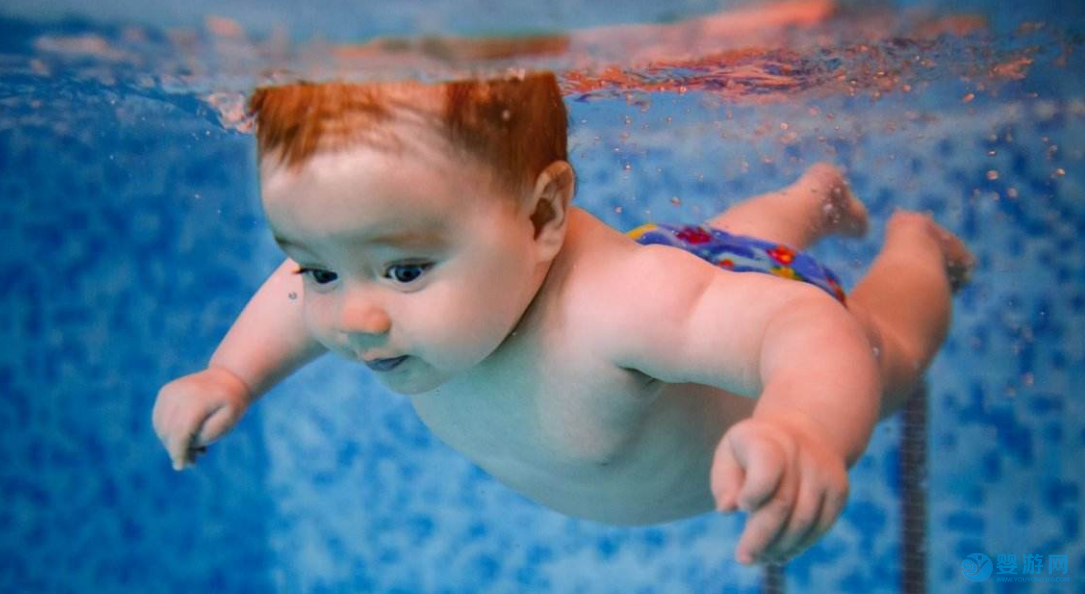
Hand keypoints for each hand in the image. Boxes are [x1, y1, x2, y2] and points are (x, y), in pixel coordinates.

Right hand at [152, 366, 252, 470]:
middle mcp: (178, 393)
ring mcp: (169, 391)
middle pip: (168, 431)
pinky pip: (159, 419)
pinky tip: (188, 434)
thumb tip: (181, 450)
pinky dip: (169, 431)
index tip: (182, 466)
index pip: (180, 431)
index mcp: (197, 400)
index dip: (178, 451)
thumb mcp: (226, 423)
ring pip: (160, 427)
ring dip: (173, 441)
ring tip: (196, 447)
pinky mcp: (164, 393)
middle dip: (177, 449)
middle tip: (195, 458)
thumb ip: (204, 437)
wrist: (228, 377)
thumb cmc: (231, 404)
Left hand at [711, 413, 848, 564]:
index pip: (766, 469)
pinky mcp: (839, 490)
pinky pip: (821, 525)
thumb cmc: (754, 448)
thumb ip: (724, 480)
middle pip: (782, 504)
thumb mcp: (731, 452)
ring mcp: (824, 473)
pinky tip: (783, 553)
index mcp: (767, 440)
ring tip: (761, 559)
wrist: (802, 430)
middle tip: (744, 559)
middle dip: (761, 537)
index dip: (754, 493)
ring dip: (780, 546)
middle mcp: (801, 454)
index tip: (742, 506)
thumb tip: (726, 509)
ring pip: (803, 520)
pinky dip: (801, 544)